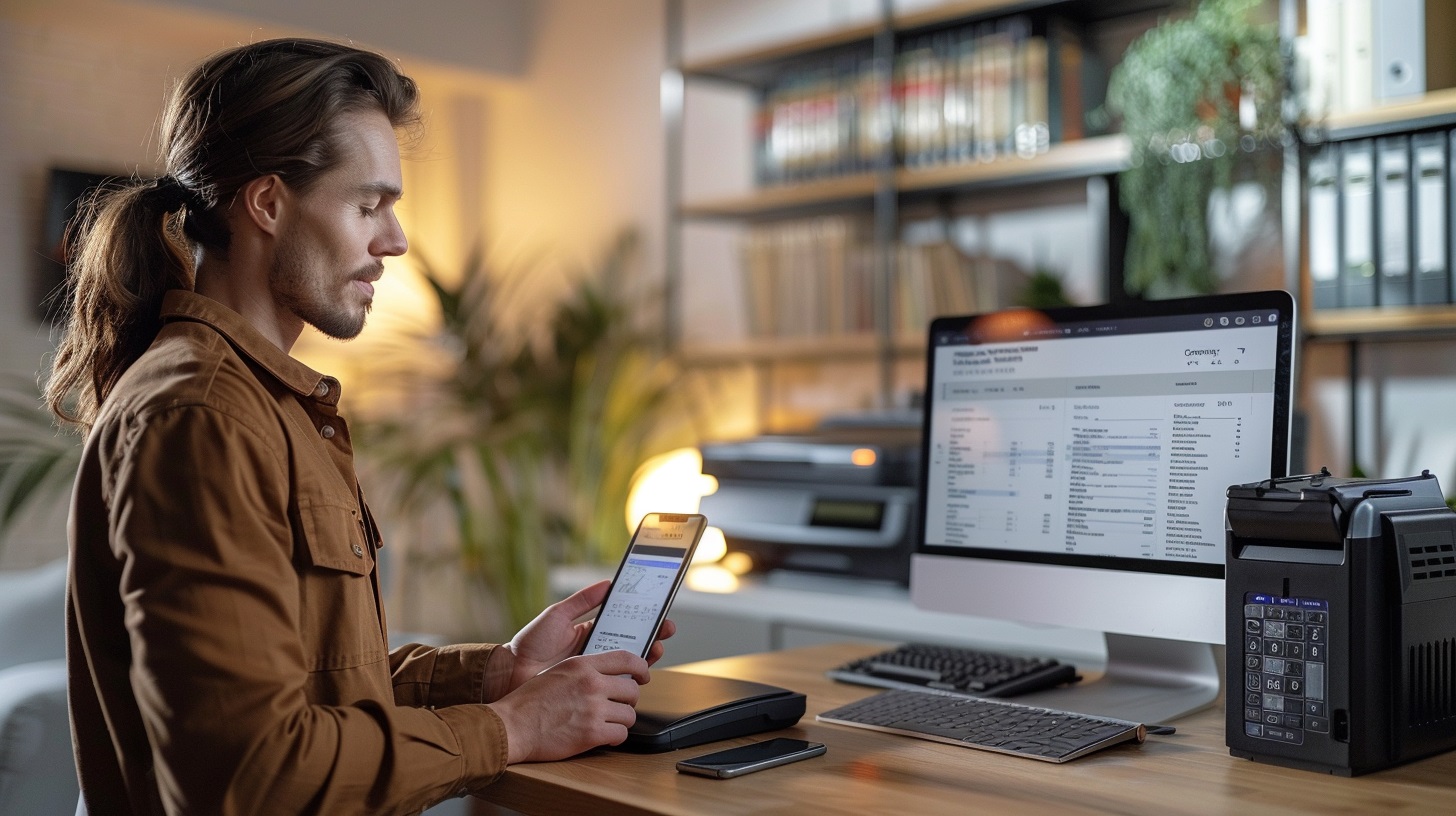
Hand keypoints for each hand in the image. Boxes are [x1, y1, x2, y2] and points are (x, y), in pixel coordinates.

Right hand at [489, 650, 648, 762]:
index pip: (627, 659)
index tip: (643, 674)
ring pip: (630, 714)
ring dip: (621, 720)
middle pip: (633, 690)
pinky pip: (621, 734)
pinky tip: (603, 736)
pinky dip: (615, 737)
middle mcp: (592, 684)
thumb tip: (607, 676)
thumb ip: (584, 670)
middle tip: (618, 705)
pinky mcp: (592, 733)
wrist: (512, 725)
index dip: (642, 667)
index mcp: (582, 665)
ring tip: (607, 722)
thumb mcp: (558, 672)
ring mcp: (593, 709)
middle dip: (629, 700)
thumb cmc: (528, 701)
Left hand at [501, 581, 677, 691]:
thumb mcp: (557, 615)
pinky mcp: (592, 690)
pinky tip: (638, 673)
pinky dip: (631, 679)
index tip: (659, 613)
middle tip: (664, 631)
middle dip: (652, 637)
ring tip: (655, 649)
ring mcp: (595, 672)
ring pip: (629, 665)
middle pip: (632, 645)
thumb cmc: (530, 644)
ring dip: (646, 657)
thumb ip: (582, 600)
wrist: (511, 674)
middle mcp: (596, 652)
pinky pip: (616, 685)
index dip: (643, 619)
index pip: (624, 623)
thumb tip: (608, 583)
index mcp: (591, 632)